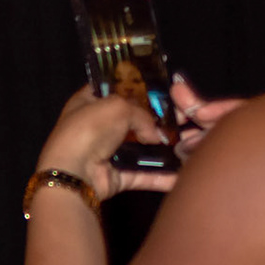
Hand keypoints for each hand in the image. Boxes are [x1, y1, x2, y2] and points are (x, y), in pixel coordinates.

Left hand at [36, 75, 246, 201]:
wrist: (73, 174)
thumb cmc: (90, 129)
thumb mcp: (118, 107)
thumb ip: (143, 114)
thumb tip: (155, 135)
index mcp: (88, 101)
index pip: (115, 89)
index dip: (137, 87)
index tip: (163, 88)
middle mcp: (97, 126)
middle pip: (133, 119)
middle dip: (158, 119)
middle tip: (185, 116)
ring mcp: (107, 153)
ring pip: (141, 148)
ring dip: (164, 147)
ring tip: (191, 142)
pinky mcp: (117, 177)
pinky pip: (144, 174)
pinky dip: (162, 175)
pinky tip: (184, 171)